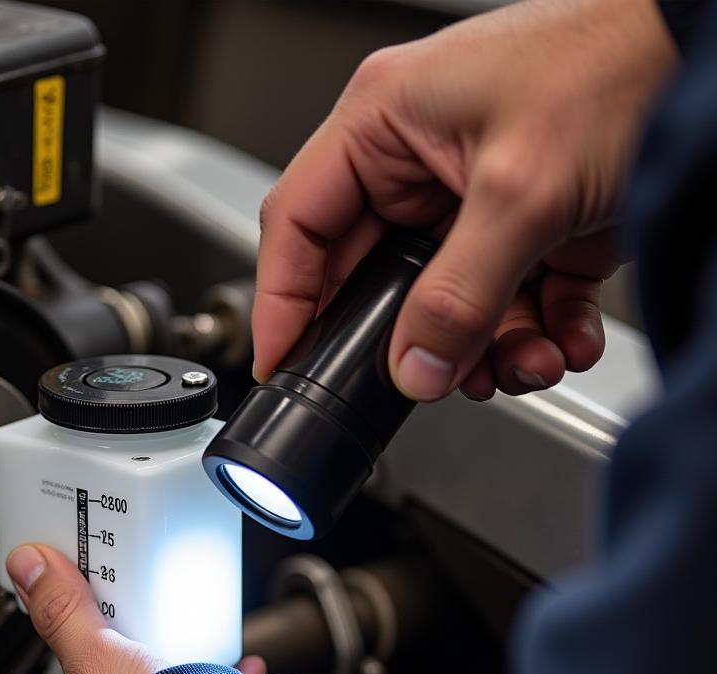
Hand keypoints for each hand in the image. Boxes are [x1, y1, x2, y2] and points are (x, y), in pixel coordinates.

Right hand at [252, 0, 676, 400]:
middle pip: (376, 279)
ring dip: (485, 348)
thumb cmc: (626, 62)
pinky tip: (560, 340)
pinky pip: (505, 302)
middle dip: (412, 338)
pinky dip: (532, 335)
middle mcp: (420, 161)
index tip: (282, 361)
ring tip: (525, 360)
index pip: (299, 225)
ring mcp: (473, 197)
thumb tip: (414, 366)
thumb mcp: (521, 190)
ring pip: (443, 304)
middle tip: (432, 376)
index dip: (283, 301)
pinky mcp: (526, 226)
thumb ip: (458, 295)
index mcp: (385, 123)